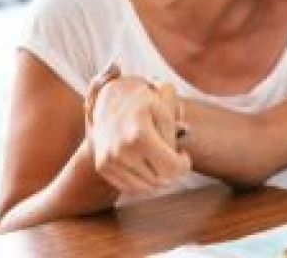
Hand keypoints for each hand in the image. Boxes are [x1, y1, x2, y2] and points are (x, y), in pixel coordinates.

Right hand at [84, 64, 190, 195]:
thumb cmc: (144, 102)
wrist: (109, 96)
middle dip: (171, 170)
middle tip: (171, 154)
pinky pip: (130, 187)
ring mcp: (109, 160)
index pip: (172, 169)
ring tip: (158, 157)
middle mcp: (121, 151)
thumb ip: (174, 137)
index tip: (182, 153)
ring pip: (146, 188)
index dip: (184, 165)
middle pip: (160, 181)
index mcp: (140, 135)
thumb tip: (175, 161)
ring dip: (157, 177)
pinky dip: (142, 180)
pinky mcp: (102, 166)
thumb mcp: (165, 110)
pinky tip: (145, 163)